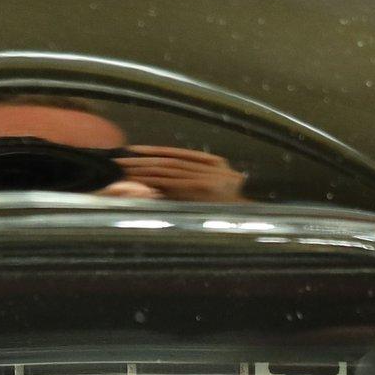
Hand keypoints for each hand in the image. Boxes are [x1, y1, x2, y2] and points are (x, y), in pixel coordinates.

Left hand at [116, 146, 248, 201]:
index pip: (178, 154)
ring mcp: (206, 178)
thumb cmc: (234, 214)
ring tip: (122, 168)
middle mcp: (211, 168)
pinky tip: (136, 181)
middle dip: (142, 159)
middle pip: (169, 160)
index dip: (154, 151)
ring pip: (167, 169)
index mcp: (215, 164)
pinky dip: (153, 181)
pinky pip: (171, 183)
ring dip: (142, 168)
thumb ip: (195, 184)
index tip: (133, 150)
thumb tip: (163, 186)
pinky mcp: (200, 190)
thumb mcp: (218, 193)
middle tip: (119, 158)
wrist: (256, 224)